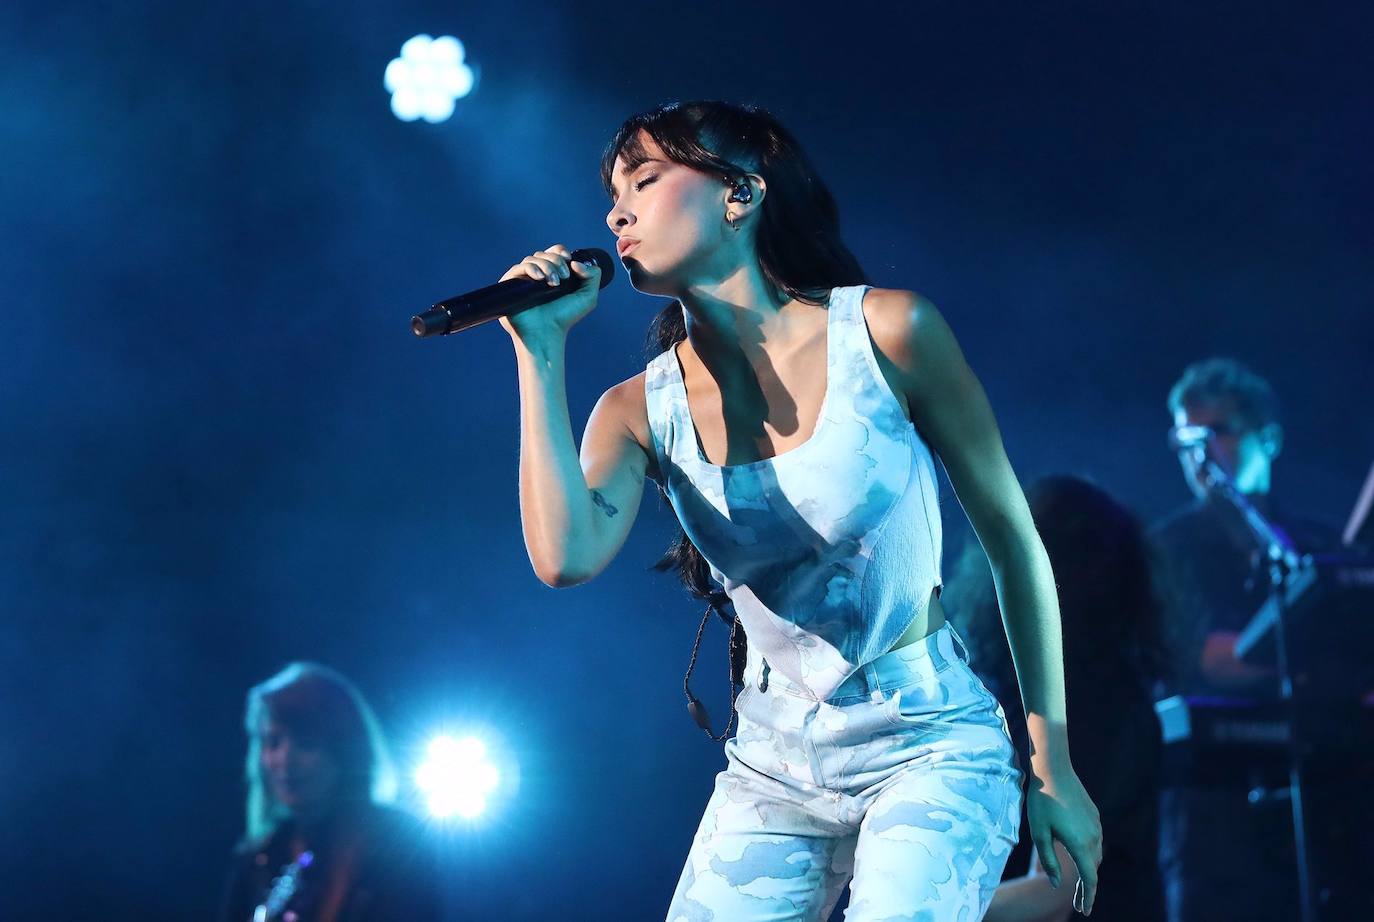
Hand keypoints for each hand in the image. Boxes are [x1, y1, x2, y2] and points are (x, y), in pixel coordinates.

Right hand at [498, 244, 601, 343]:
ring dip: (546, 267)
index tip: (569, 260)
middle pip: (544, 254)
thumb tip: (576, 262)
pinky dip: (530, 269)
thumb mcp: (587, 297)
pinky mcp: (510, 285)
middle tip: (564, 278)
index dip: (560, 251)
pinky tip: (540, 279)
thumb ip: (593, 275)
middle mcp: (536, 275)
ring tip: (553, 284)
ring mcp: (523, 279)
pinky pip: (518, 268)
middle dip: (556, 262)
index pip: (553, 252)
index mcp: (552, 274)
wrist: (547, 332)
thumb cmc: (564, 318)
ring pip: (532, 259)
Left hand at [1026, 765, 1101, 915]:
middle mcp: (1093, 837)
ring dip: (1089, 870)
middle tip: (1078, 902)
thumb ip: (1049, 861)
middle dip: (1087, 887)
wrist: (1054, 770)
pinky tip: (1079, 854)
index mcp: (1080, 845)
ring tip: (1079, 883)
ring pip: (1095, 854)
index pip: (1088, 879)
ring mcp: (1096, 825)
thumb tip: (1057, 884)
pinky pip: (1094, 840)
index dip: (1087, 897)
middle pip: (1093, 869)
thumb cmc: (1041, 802)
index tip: (1084, 911)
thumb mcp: (1039, 834)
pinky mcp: (1094, 815)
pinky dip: (1089, 853)